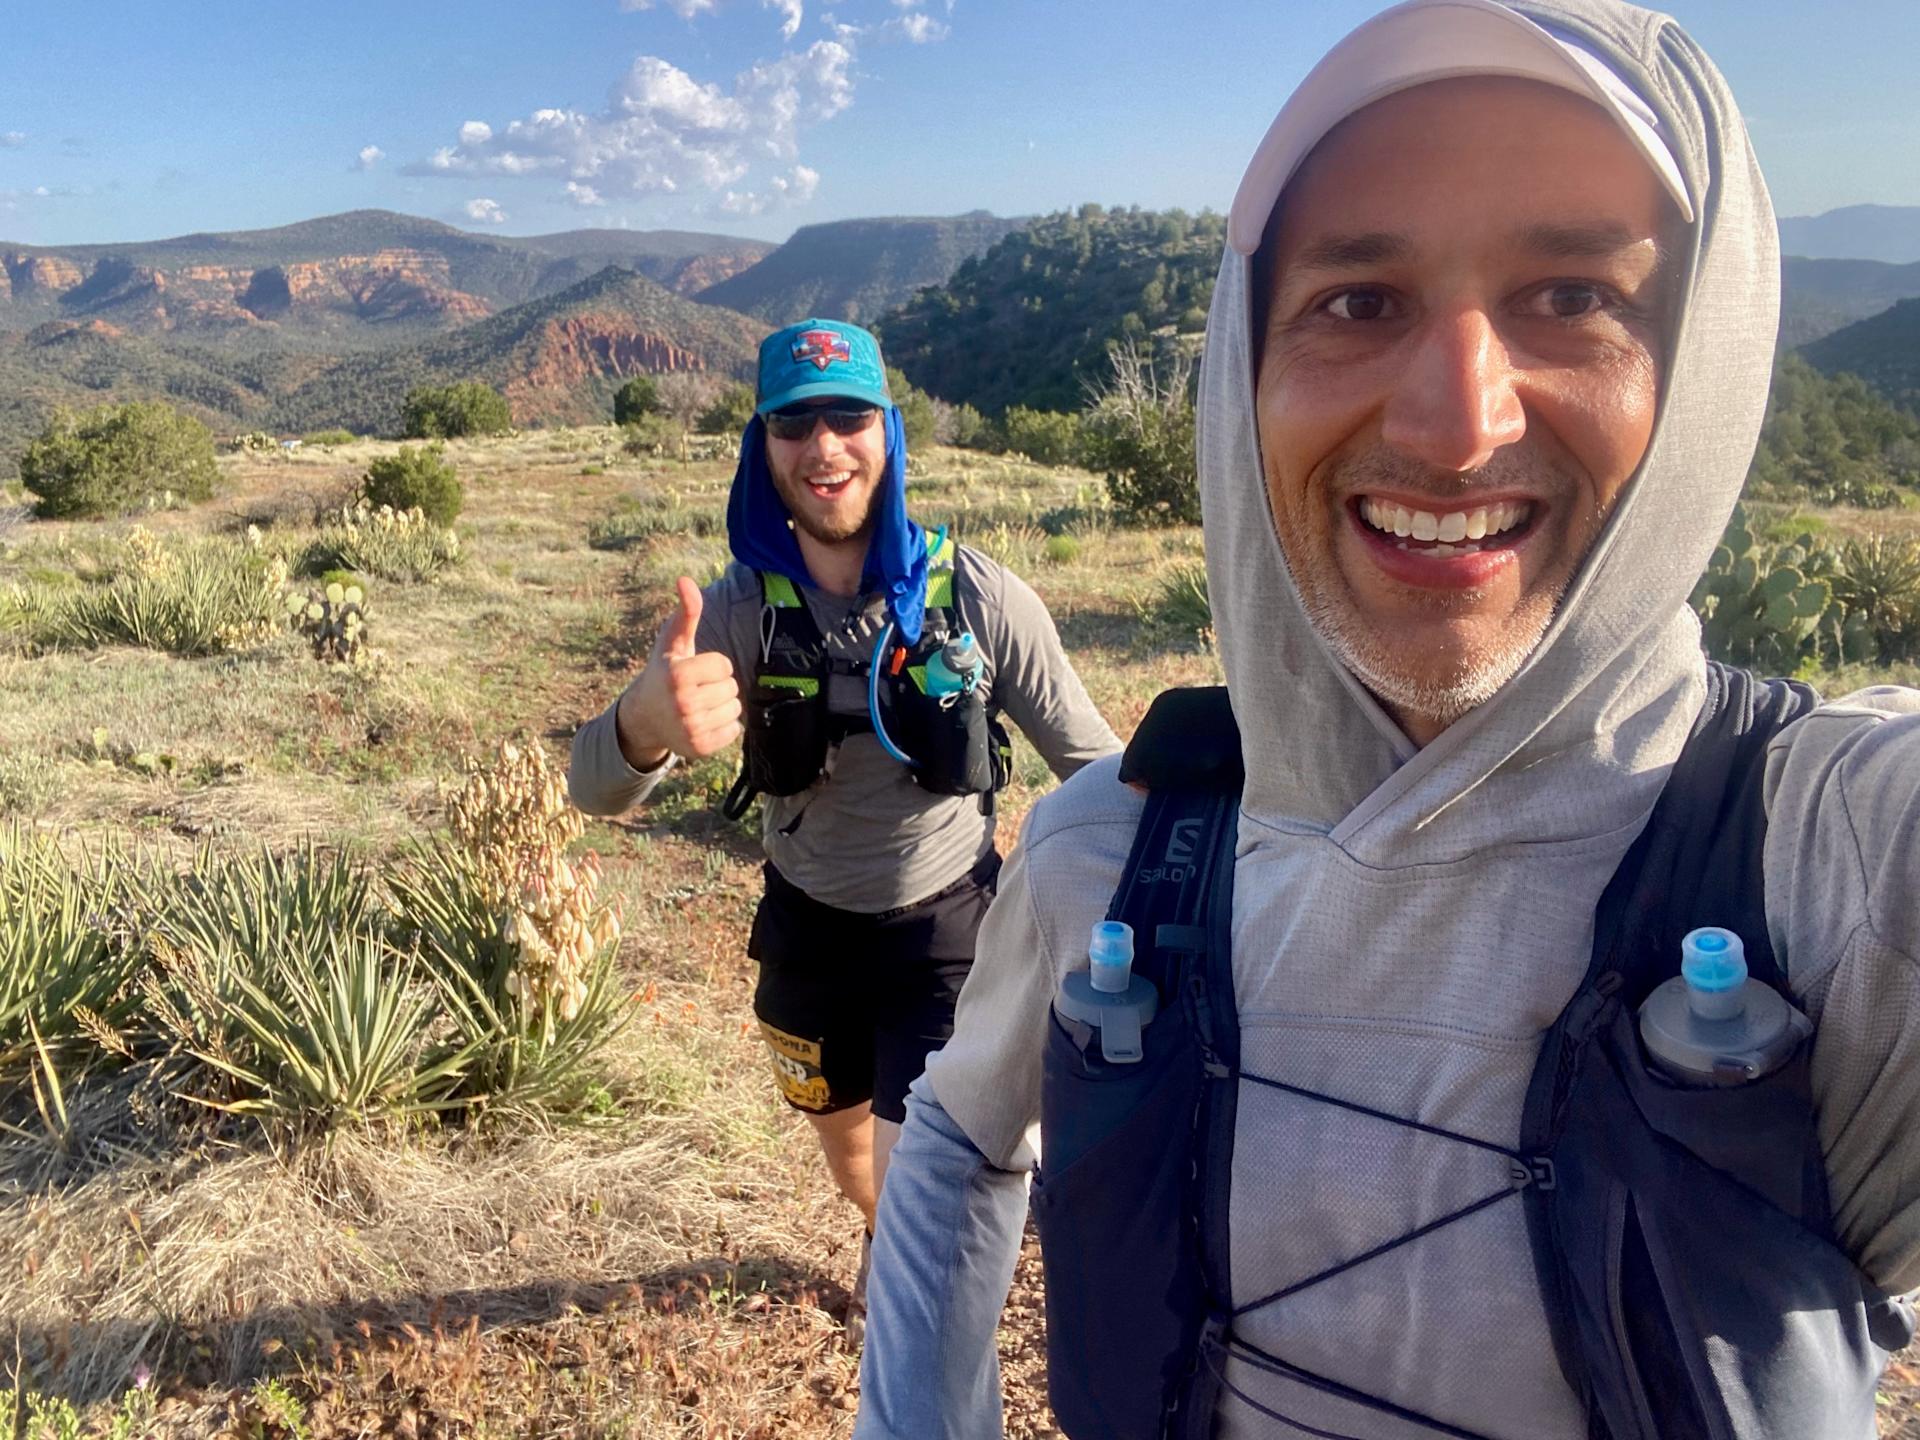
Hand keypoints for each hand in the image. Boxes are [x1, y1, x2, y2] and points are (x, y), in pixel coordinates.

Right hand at [614, 577, 741, 768]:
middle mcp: (683, 703)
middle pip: (732, 688)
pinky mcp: (699, 748)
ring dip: (722, 705)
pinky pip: (735, 731)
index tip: (694, 671)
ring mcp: (691, 729)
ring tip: (699, 705)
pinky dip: (725, 726)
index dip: (714, 666)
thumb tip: (686, 579)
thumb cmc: (663, 673)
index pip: (725, 666)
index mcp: (678, 675)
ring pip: (735, 709)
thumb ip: (686, 612)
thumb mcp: (672, 642)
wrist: (644, 718)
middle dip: (718, 686)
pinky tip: (704, 722)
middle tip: (695, 690)